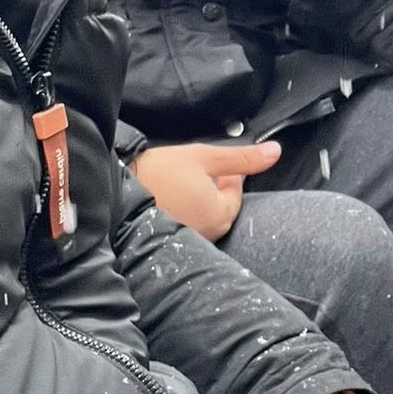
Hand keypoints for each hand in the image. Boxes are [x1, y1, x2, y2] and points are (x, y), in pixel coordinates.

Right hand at [132, 140, 281, 241]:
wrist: (116, 192)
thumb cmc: (161, 172)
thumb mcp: (204, 156)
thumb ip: (241, 157)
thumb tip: (276, 152)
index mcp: (221, 214)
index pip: (235, 192)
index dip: (223, 173)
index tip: (204, 164)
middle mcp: (210, 234)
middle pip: (221, 207)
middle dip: (212, 188)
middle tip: (190, 174)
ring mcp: (190, 240)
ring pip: (205, 216)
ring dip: (198, 201)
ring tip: (178, 186)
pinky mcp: (172, 242)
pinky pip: (189, 225)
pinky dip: (185, 212)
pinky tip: (170, 200)